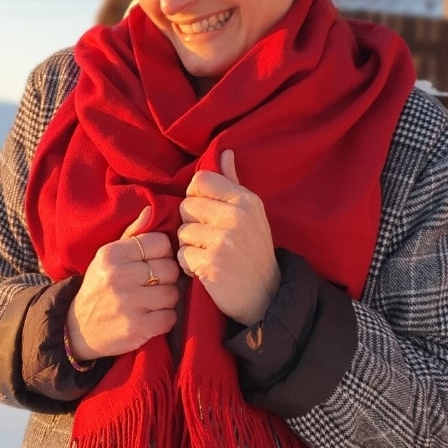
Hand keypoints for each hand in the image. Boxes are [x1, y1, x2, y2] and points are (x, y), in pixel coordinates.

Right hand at [65, 206, 180, 360]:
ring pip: (172, 294)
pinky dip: (164, 320)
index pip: (160, 243)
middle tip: (154, 285)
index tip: (153, 264)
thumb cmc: (99, 287)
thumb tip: (151, 210)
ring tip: (151, 302)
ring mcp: (128, 303)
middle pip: (170, 269)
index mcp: (113, 254)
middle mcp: (119, 276)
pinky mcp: (137, 328)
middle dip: (166, 278)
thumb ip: (131, 234)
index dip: (162, 254)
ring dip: (166, 300)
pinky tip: (151, 318)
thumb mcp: (108, 257)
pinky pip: (170, 318)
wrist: (78, 329)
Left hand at [177, 150, 279, 324]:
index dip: (196, 196)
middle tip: (210, 239)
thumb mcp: (251, 213)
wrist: (266, 295)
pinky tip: (206, 270)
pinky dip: (189, 266)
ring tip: (210, 255)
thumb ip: (233, 182)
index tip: (206, 213)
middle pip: (187, 205)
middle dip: (192, 224)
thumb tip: (224, 152)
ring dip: (190, 247)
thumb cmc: (253, 251)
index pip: (201, 180)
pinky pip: (182, 255)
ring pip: (182, 232)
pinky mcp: (212, 263)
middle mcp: (237, 216)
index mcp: (246, 200)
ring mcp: (224, 240)